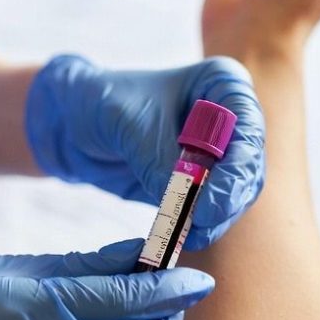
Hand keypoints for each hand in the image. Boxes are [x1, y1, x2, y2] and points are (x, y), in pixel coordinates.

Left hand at [26, 55, 264, 248]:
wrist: (70, 121)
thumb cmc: (100, 101)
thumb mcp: (127, 123)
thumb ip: (158, 159)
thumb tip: (185, 205)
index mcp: (221, 84)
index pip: (248, 126)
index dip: (238, 166)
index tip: (212, 201)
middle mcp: (228, 118)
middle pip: (248, 166)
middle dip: (229, 198)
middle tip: (204, 221)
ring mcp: (217, 153)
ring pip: (235, 194)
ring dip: (217, 218)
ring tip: (189, 233)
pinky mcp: (199, 183)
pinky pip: (211, 210)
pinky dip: (199, 226)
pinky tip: (180, 236)